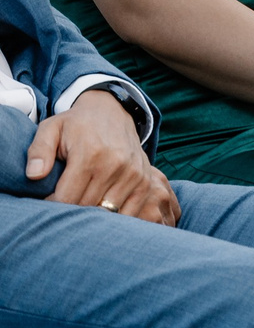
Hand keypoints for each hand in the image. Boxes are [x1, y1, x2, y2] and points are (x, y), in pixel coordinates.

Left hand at [33, 90, 179, 224]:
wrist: (112, 111)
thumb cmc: (76, 125)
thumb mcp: (50, 128)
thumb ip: (39, 151)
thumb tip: (34, 175)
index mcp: (90, 154)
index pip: (66, 199)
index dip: (51, 206)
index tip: (46, 200)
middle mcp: (116, 165)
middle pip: (86, 208)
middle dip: (70, 211)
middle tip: (61, 204)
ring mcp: (133, 174)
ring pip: (107, 213)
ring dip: (91, 215)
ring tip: (80, 205)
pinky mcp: (145, 180)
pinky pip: (128, 212)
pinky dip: (114, 215)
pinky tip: (101, 207)